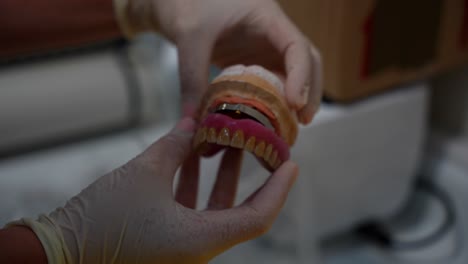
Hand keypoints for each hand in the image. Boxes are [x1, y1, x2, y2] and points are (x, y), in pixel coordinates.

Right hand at [12, 117, 297, 262]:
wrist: (58, 252)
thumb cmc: (101, 218)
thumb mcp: (143, 173)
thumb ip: (174, 145)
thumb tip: (193, 122)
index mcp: (200, 240)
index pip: (257, 217)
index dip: (278, 190)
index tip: (290, 163)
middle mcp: (197, 249)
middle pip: (239, 211)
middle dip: (249, 173)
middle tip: (259, 141)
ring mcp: (182, 248)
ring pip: (213, 209)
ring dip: (219, 175)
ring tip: (226, 138)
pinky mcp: (166, 241)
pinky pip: (190, 211)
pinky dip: (193, 184)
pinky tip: (190, 154)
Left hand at [115, 0, 321, 122]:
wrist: (177, 1)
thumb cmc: (187, 5)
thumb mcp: (189, 39)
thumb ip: (191, 79)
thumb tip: (191, 124)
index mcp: (266, 17)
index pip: (297, 46)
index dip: (301, 75)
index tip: (294, 103)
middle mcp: (273, 32)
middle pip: (308, 60)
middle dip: (310, 90)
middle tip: (302, 121)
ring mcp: (266, 46)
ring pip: (294, 73)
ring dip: (296, 99)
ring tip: (290, 127)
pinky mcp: (255, 59)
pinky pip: (274, 81)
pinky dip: (276, 100)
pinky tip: (270, 120)